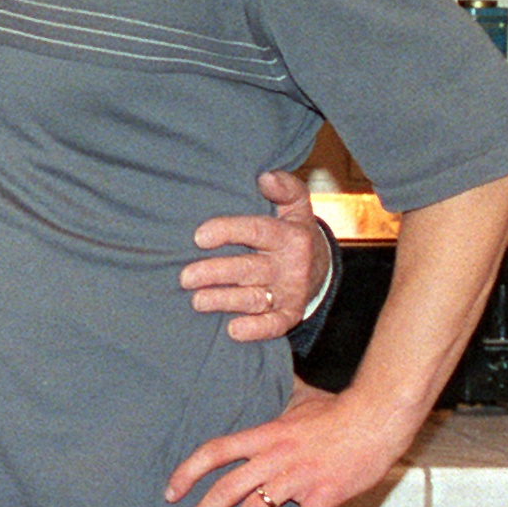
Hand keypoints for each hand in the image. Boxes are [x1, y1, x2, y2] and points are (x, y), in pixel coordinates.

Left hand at [164, 376, 418, 506]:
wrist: (380, 417)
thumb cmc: (341, 409)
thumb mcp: (298, 400)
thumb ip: (276, 402)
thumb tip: (265, 384)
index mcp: (265, 435)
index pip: (215, 452)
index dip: (188, 472)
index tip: (171, 492)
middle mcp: (275, 457)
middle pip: (226, 489)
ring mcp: (299, 477)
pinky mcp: (325, 493)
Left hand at [182, 170, 325, 343]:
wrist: (322, 266)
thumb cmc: (293, 232)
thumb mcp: (295, 207)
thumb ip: (284, 189)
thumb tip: (266, 176)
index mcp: (291, 236)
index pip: (257, 231)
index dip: (228, 232)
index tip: (199, 237)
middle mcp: (292, 266)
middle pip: (249, 269)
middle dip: (215, 273)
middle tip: (185, 277)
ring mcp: (291, 292)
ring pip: (255, 298)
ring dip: (225, 301)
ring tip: (197, 301)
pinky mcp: (291, 314)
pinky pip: (275, 325)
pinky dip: (256, 330)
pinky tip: (233, 330)